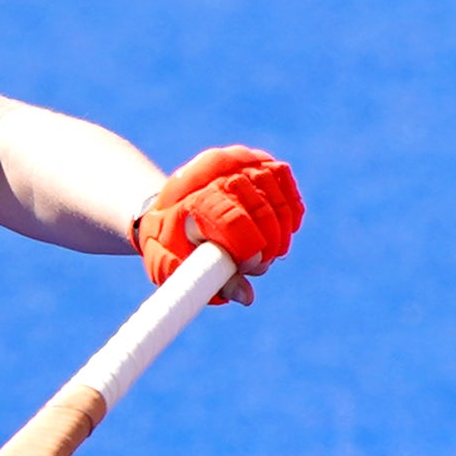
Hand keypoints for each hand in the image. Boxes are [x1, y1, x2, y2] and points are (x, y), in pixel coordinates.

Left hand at [136, 144, 298, 302]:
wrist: (166, 210)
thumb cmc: (169, 244)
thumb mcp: (175, 267)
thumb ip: (206, 282)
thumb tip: (248, 297)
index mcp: (190, 199)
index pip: (231, 220)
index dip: (249, 248)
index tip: (249, 266)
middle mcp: (214, 171)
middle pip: (259, 207)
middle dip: (268, 243)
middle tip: (261, 263)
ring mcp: (236, 160)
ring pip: (274, 191)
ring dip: (281, 227)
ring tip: (270, 250)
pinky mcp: (253, 158)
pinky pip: (282, 176)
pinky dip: (288, 205)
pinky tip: (282, 228)